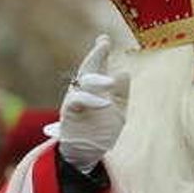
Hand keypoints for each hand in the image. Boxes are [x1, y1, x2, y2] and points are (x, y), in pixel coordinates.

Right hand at [58, 35, 129, 173]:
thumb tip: (124, 72)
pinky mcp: (69, 113)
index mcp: (95, 90)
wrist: (85, 154)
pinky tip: (104, 101)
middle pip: (88, 69)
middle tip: (104, 43)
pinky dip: (90, 99)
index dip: (100, 52)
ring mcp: (75, 101)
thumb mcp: (118, 112)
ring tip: (111, 81)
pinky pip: (77, 101)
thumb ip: (122, 94)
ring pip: (82, 83)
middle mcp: (83, 91)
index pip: (98, 67)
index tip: (104, 38)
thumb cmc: (101, 132)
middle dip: (96, 56)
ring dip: (96, 79)